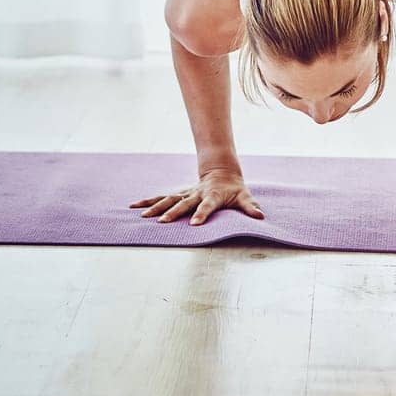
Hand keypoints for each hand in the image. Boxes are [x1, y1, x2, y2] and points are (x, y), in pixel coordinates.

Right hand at [130, 168, 263, 225]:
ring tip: (141, 216)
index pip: (207, 206)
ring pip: (168, 199)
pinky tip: (135, 207)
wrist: (222, 171)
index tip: (194, 224)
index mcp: (212, 196)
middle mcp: (196, 194)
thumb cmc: (234, 188)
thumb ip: (250, 206)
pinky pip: (162, 198)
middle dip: (172, 213)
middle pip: (183, 203)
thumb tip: (261, 216)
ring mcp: (186, 193)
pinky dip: (148, 202)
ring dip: (155, 207)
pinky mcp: (179, 194)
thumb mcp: (244, 196)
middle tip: (162, 222)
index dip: (202, 214)